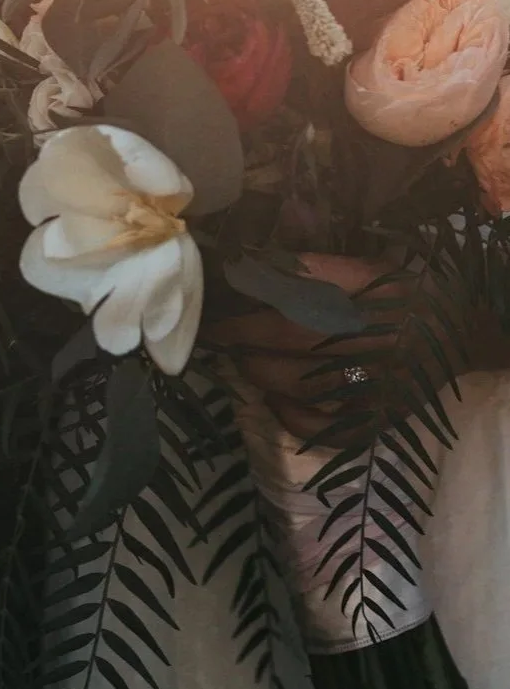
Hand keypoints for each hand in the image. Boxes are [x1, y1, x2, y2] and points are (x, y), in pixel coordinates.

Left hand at [208, 254, 411, 444]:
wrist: (466, 334)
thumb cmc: (407, 295)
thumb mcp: (369, 266)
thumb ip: (314, 266)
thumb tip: (249, 262)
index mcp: (377, 290)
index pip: (302, 282)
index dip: (255, 286)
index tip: (225, 289)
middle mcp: (378, 336)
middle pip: (292, 334)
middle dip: (245, 334)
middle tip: (222, 332)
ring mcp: (380, 383)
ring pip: (300, 382)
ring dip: (259, 371)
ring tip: (244, 360)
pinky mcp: (381, 418)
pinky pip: (324, 427)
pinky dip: (290, 414)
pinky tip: (277, 398)